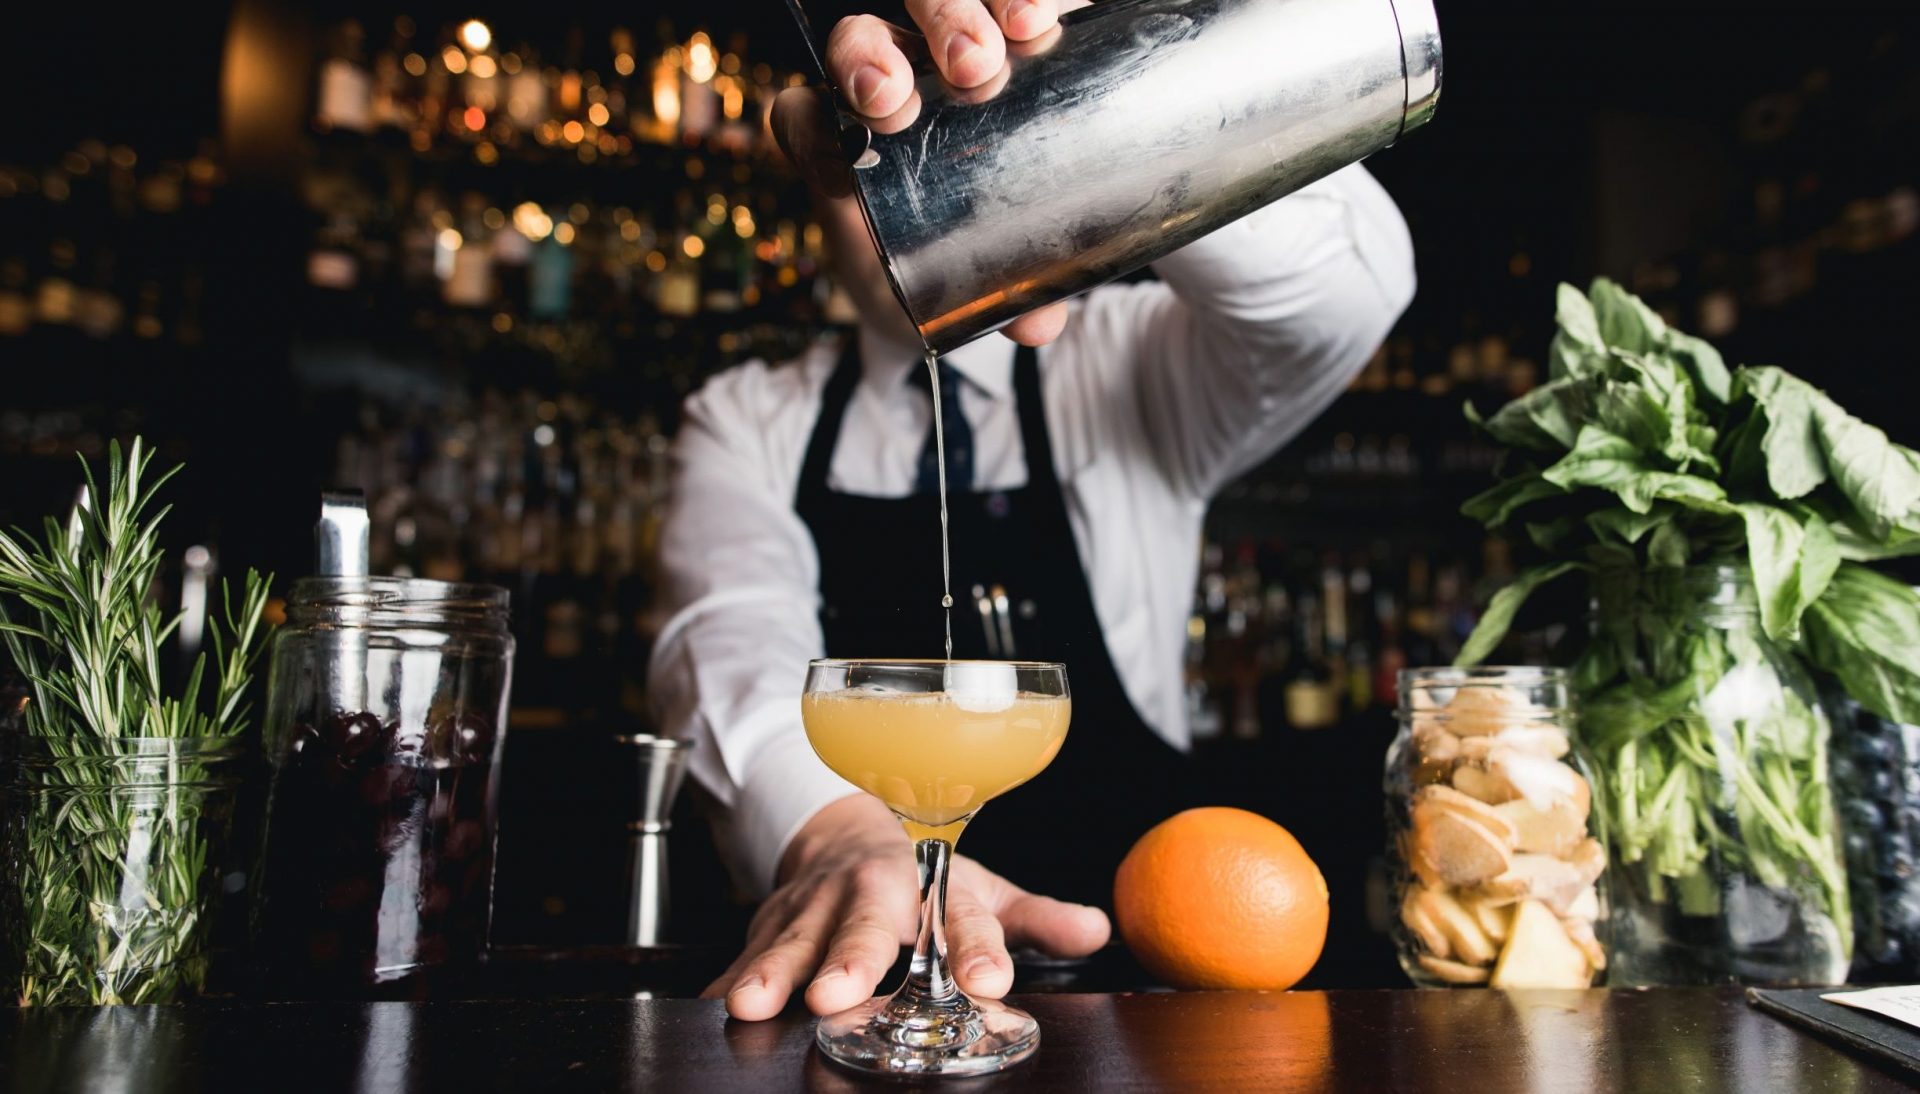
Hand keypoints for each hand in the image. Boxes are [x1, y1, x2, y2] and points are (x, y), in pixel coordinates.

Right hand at [705, 793, 1110, 1019]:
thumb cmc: (922, 876)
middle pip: (865, 926)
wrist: (844, 834)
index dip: (978, 950)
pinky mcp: (770, 922)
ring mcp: (815, 906)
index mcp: (933, 884)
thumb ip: (1036, 919)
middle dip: (852, 960)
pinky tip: (715, 1003)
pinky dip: (726, 977)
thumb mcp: (983, 890)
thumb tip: (1099, 930)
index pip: (962, 917)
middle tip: (839, 994)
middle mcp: (872, 891)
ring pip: (792, 939)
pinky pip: (744, 952)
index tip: (991, 982)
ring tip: (754, 1005)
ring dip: (772, 972)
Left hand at [770, 1, 1092, 347]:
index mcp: (848, 145)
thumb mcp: (948, 298)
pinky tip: (1040, 22)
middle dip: (872, 61)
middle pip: (859, 40)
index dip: (812, 130)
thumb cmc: (943, 264)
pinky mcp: (1011, 33)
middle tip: (902, 103)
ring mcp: (947, 50)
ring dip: (949, 16)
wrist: (991, 230)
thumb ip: (987, 308)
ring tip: (986, 58)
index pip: (804, 116)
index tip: (845, 169)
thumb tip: (1041, 322)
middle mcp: (890, 82)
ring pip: (929, 2)